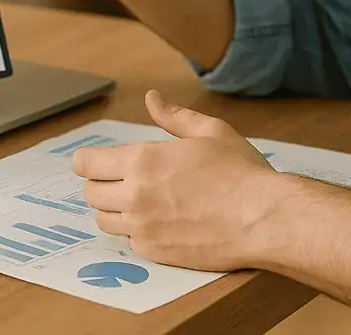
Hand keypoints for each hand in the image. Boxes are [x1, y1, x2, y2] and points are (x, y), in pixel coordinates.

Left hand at [74, 89, 281, 271]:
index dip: (88, 160)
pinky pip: (129, 241)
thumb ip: (175, 116)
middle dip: (101, 184)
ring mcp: (144, 228)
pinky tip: (159, 222)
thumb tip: (152, 98)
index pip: (86, 164)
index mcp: (142, 161)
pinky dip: (136, 231)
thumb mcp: (210, 131)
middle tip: (123, 179)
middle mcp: (135, 196)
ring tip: (139, 201)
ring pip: (105, 220)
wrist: (264, 219)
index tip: (98, 161)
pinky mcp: (156, 253)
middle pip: (91, 193)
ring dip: (114, 210)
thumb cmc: (241, 172)